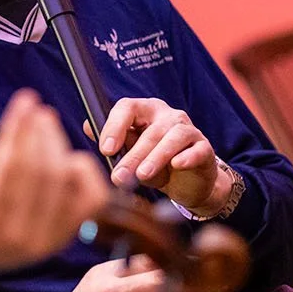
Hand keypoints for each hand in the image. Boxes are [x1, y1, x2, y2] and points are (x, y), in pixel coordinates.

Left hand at [0, 89, 108, 291]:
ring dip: (38, 129)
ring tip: (31, 107)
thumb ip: (35, 202)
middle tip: (43, 116)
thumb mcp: (13, 226)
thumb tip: (48, 153)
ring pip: (40, 165)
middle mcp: (39, 239)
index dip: (85, 167)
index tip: (65, 147)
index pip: (92, 199)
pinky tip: (21, 108)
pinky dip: (18, 128)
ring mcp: (14, 229)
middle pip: (64, 175)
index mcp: (51, 242)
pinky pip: (12, 161)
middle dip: (55, 139)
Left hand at [94, 98, 226, 211]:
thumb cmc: (155, 165)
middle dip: (132, 155)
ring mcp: (188, 130)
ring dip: (155, 157)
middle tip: (119, 176)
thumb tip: (88, 126)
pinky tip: (177, 165)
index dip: (115, 126)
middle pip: (148, 130)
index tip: (106, 149)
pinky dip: (186, 157)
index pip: (127, 107)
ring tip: (143, 175)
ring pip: (172, 138)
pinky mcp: (204, 148)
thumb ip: (114, 142)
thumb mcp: (131, 154)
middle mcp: (167, 115)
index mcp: (145, 111)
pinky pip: (196, 149)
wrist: (187, 184)